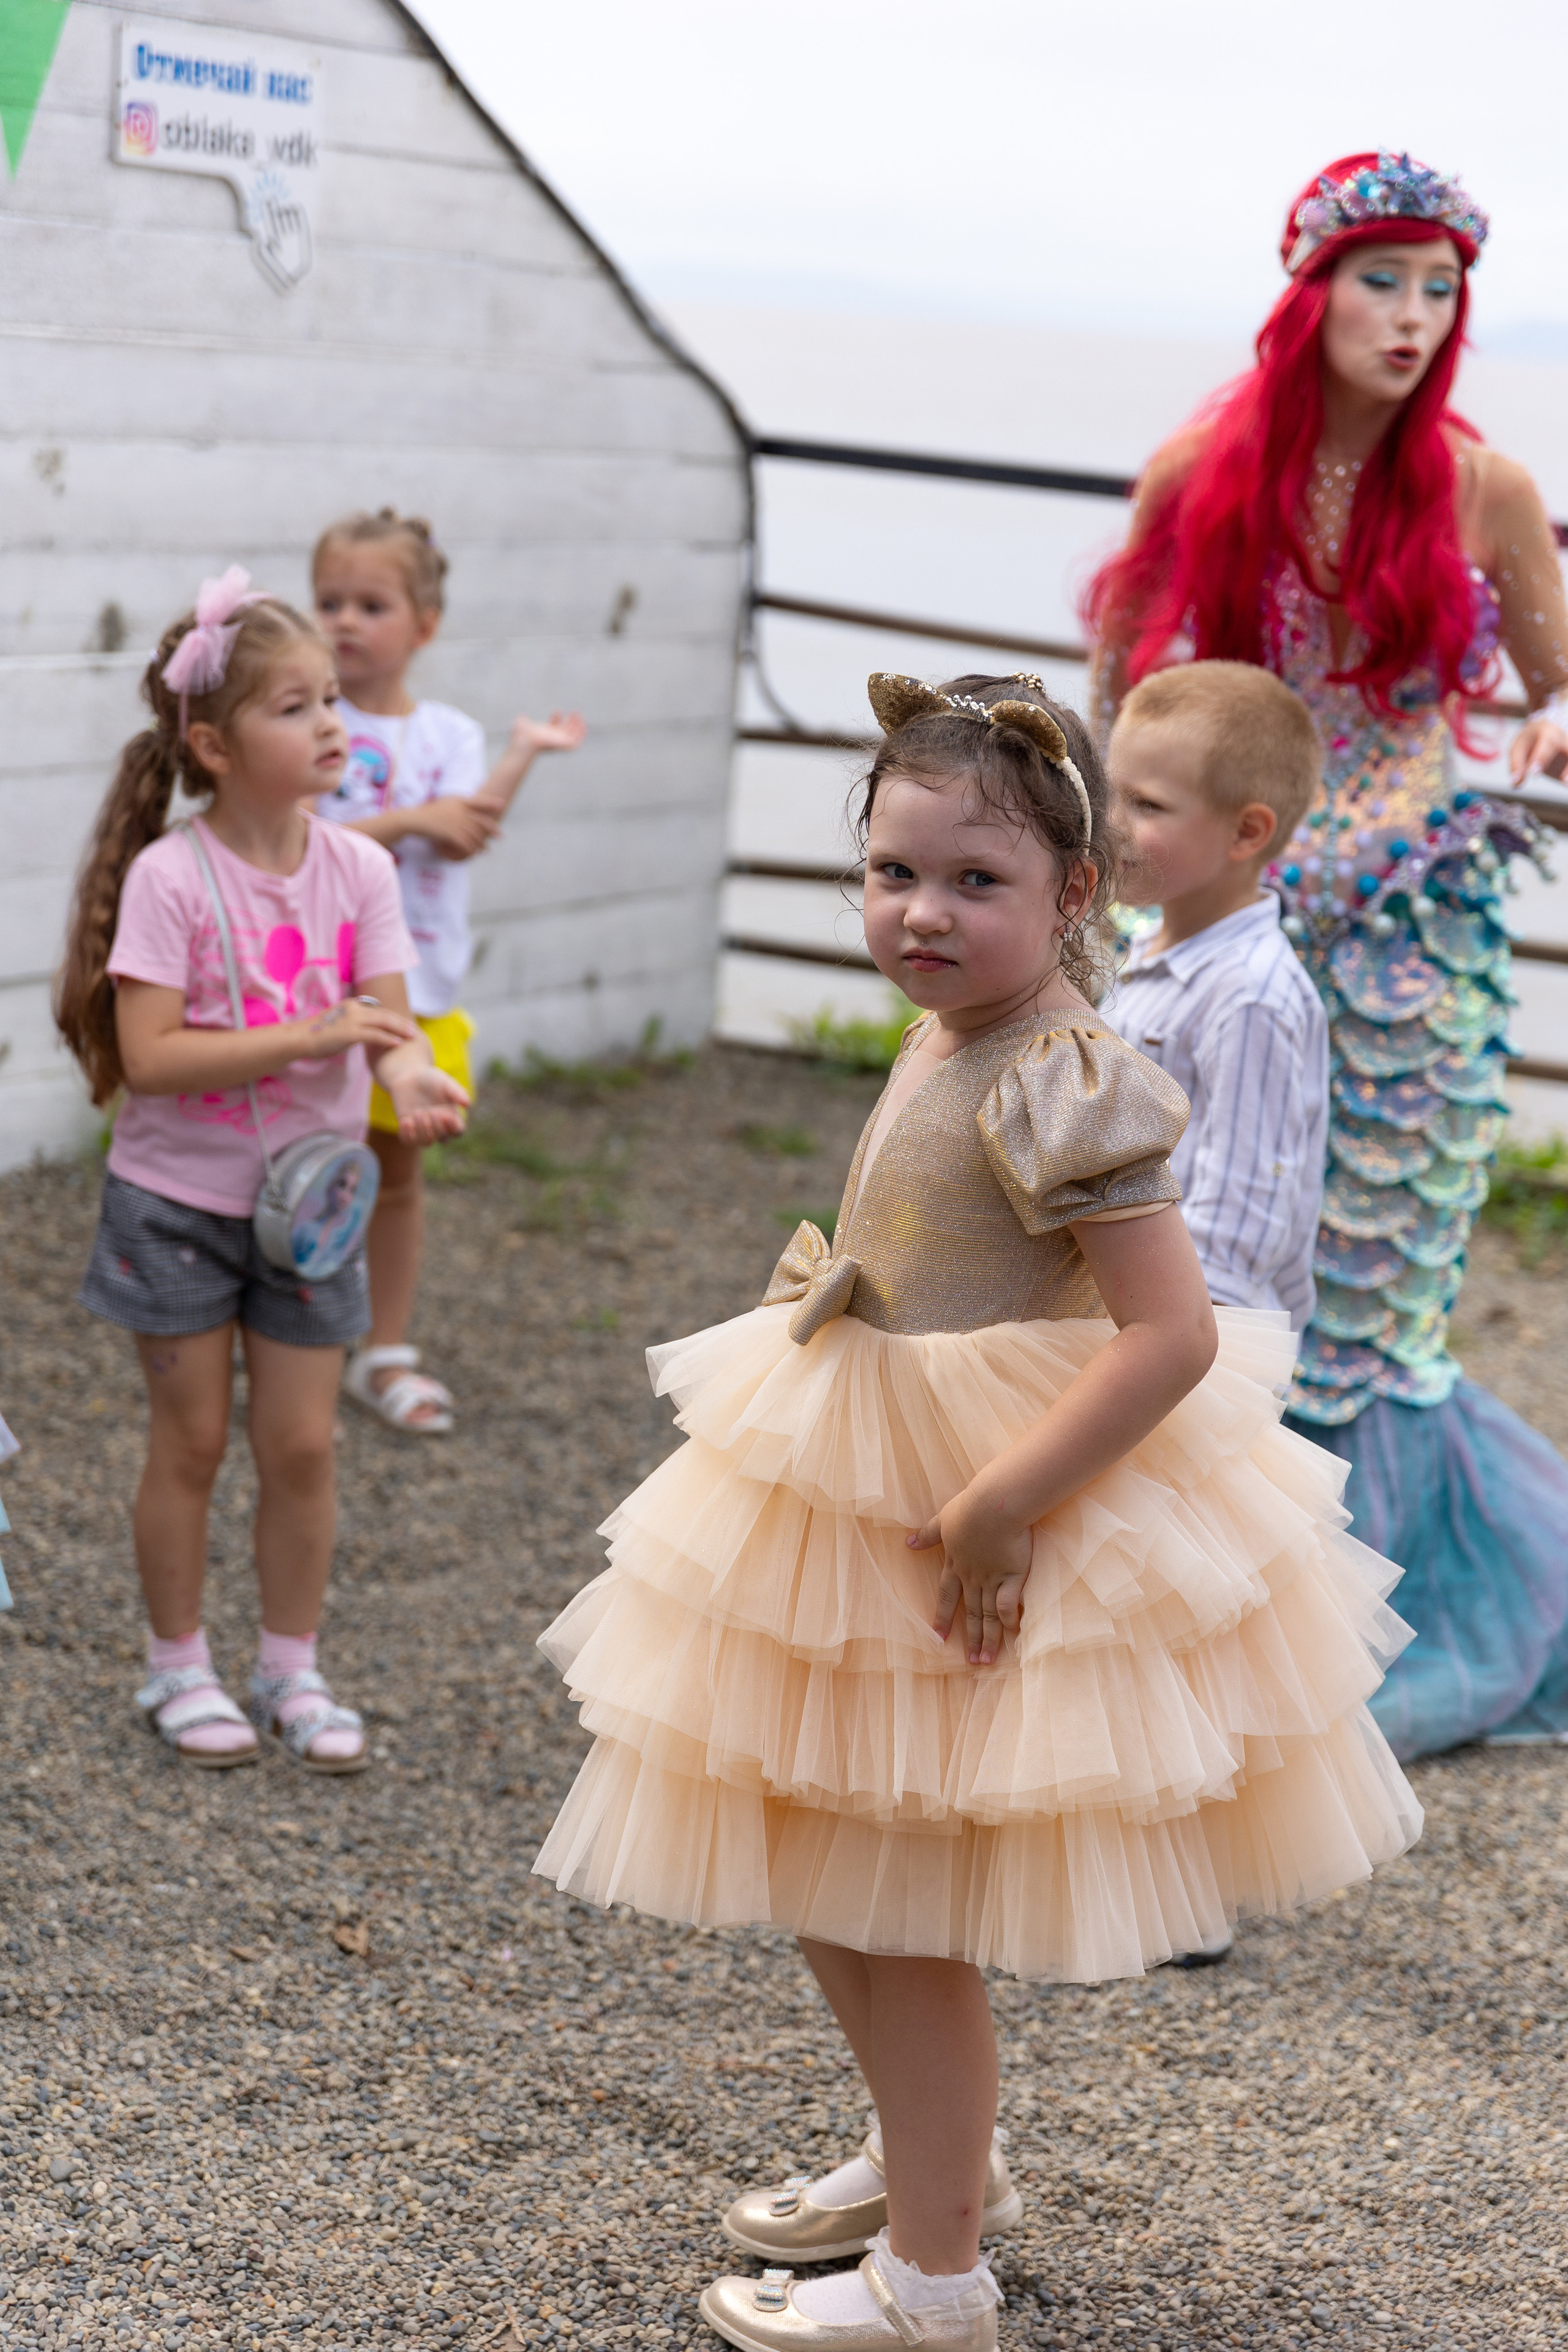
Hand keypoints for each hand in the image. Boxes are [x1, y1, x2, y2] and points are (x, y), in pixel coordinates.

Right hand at [295, 998, 417, 1060]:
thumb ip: (353, 1024)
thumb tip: (365, 1032)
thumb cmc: (317, 1035)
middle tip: (414, 1030)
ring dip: (400, 1030)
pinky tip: (398, 1044)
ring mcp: (352, 1020)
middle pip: (384, 1015)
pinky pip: (375, 1036)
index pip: (378, 1010)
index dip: (393, 1018)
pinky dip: (388, 1039)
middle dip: (401, 1023)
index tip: (404, 1024)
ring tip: (412, 1036)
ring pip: (383, 1023)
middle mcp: (354, 1009)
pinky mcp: (350, 1033)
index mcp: (352, 1005)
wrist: (300, 1039)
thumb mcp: (338, 1024)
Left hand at [389, 1063, 468, 1146]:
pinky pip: (408, 1141)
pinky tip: (406, 1120)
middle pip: (442, 1139)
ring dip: (422, 1131)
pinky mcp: (408, 1128)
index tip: (446, 1116)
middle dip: (437, 1127)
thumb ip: (456, 1092)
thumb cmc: (431, 1079)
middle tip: (431, 1111)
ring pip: (425, 1142)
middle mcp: (438, 1126)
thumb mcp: (445, 1082)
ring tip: (417, 1112)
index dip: (453, 1127)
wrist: (408, 1075)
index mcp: (452, 1117)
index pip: (457, 1131)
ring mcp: (423, 1129)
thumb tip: (468, 1104)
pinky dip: (406, 1134)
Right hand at [414, 795, 502, 861]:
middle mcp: (459, 810)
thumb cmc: (428, 813)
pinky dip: (471, 849)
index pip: (478, 801)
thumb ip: (457, 806)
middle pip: (481, 820)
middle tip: (501, 837)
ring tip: (486, 850)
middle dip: (492, 829)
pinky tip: (475, 854)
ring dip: (482, 844)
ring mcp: (455, 821)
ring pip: (474, 834)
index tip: (502, 805)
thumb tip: (467, 808)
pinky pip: (465, 842)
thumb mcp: (444, 805)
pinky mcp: (450, 832)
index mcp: (458, 801)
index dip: (490, 803)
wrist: (415, 820)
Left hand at [508, 709, 585, 759]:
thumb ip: (522, 720)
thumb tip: (522, 716)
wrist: (526, 740)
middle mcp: (552, 740)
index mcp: (544, 736)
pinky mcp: (565, 745)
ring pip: (573, 737)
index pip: (553, 729)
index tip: (557, 710)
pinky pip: (577, 742)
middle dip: (571, 722)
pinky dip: (581, 734)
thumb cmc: (521, 735)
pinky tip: (582, 724)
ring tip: (579, 715)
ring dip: (578, 727)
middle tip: (575, 712)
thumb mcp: (521, 724)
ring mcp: (559, 743)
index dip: (556, 720)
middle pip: (565, 732)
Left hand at [908, 1489, 1032, 1665]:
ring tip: (986, 1661)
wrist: (994, 1505)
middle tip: (970, 1661)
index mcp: (956, 1563)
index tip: (938, 1637)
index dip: (942, 1617)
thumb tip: (907, 1542)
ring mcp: (992, 1578)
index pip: (946, 1596)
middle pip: (970, 1612)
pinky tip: (1013, 1635)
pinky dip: (1010, 1620)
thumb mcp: (943, 1520)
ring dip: (988, 1639)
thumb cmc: (970, 1508)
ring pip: (988, 1615)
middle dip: (970, 1638)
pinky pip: (1009, 1605)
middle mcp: (972, 1576)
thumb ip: (928, 1534)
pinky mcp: (1013, 1575)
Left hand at [1508, 715, 1567, 784]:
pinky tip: (1566, 786)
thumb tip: (1516, 783)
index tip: (1533, 773)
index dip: (1542, 758)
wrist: (1541, 734)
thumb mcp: (1518, 749)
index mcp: (1548, 733)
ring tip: (1566, 785)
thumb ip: (1517, 765)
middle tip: (1563, 781)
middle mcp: (1563, 740)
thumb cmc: (1528, 742)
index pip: (1548, 744)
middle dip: (1567, 766)